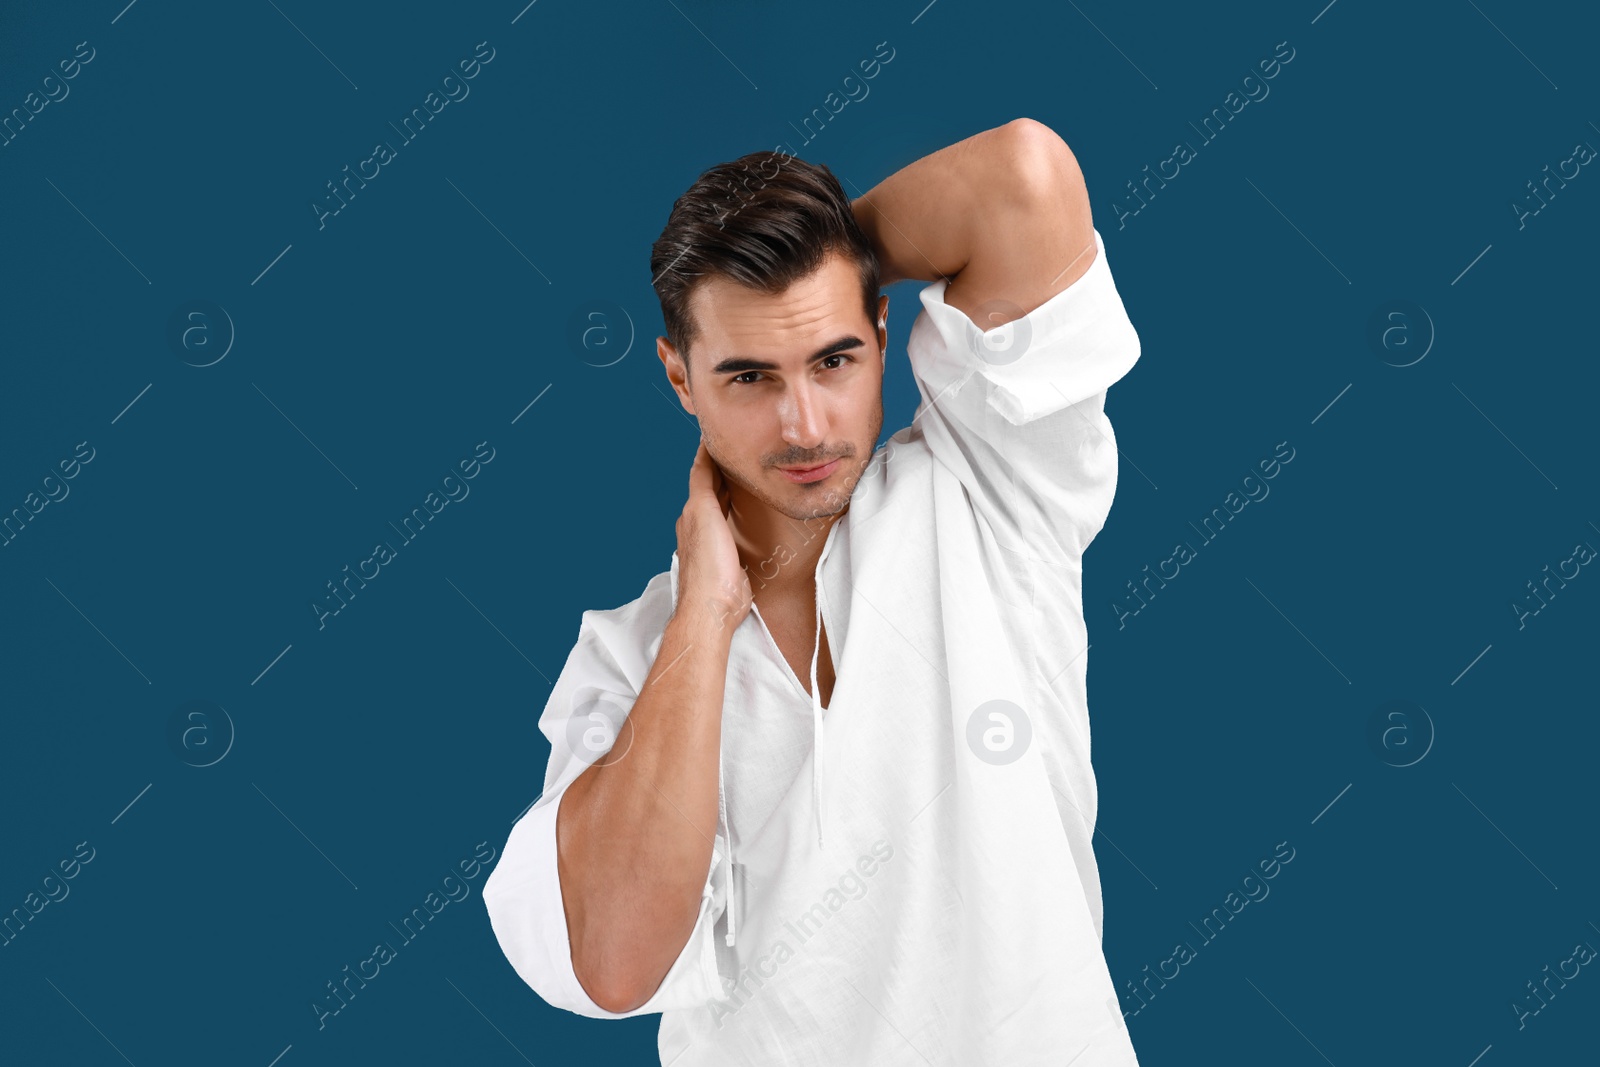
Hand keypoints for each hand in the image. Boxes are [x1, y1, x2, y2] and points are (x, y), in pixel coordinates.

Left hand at [675, 439, 752, 631]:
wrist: (714, 607)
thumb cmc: (709, 564)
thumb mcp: (703, 514)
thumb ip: (703, 485)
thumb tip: (703, 458)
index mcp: (691, 514)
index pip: (700, 475)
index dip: (708, 455)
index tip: (717, 436)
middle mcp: (698, 526)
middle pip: (710, 490)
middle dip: (721, 471)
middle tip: (738, 451)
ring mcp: (713, 543)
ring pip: (721, 507)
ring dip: (730, 491)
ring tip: (744, 476)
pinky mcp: (728, 558)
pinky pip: (732, 526)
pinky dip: (737, 513)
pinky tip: (747, 512)